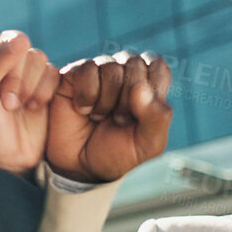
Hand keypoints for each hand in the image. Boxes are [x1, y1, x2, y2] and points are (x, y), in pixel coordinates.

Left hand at [0, 30, 57, 176]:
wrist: (7, 157)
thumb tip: (20, 39)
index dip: (0, 67)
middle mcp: (0, 56)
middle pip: (21, 47)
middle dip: (17, 79)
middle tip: (8, 104)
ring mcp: (23, 68)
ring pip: (38, 58)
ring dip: (30, 87)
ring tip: (18, 107)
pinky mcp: (44, 80)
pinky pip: (53, 71)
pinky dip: (45, 91)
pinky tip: (34, 107)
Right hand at [46, 52, 172, 182]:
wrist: (80, 167)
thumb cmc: (117, 153)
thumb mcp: (148, 144)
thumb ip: (157, 117)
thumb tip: (140, 87)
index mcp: (148, 84)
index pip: (158, 66)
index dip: (150, 91)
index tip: (140, 116)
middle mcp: (124, 71)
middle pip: (135, 65)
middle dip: (127, 100)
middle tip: (117, 120)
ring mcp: (98, 70)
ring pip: (111, 68)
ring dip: (106, 101)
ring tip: (99, 117)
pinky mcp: (73, 73)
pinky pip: (86, 70)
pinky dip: (87, 95)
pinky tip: (83, 109)